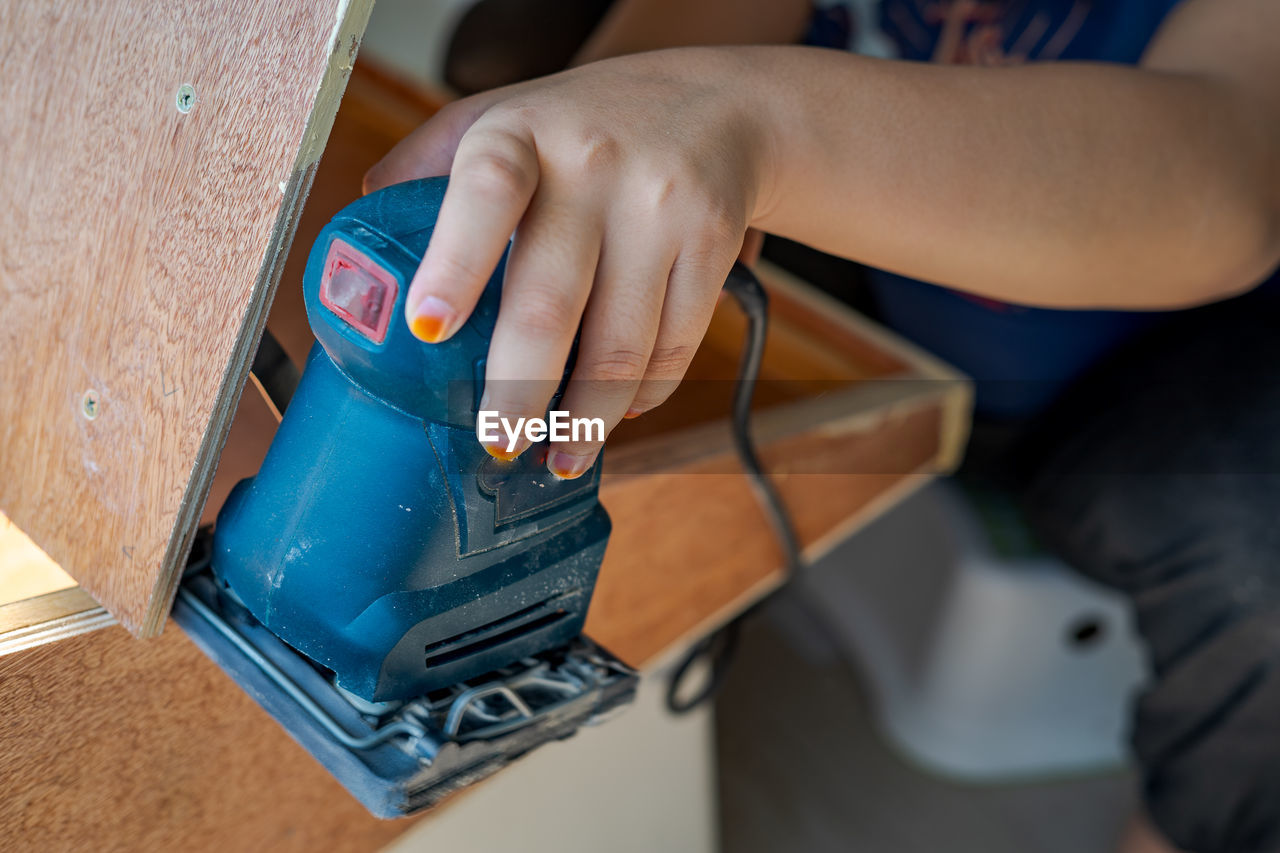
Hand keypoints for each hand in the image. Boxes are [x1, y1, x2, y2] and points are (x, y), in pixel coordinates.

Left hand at [364, 48, 775, 477]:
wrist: (717, 105)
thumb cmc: (584, 127)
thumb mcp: (502, 119)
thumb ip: (429, 171)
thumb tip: (363, 260)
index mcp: (520, 132)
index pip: (484, 189)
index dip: (454, 263)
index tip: (426, 331)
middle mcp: (592, 165)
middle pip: (551, 302)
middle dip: (518, 393)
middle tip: (497, 444)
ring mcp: (659, 206)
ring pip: (621, 345)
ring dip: (587, 418)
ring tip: (562, 456)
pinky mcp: (712, 242)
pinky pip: (676, 345)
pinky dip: (644, 394)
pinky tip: (619, 411)